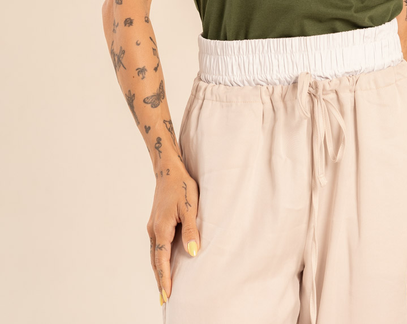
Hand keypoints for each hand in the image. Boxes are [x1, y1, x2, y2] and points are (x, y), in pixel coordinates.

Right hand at [146, 166, 200, 303]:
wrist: (168, 169)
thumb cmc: (181, 185)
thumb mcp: (190, 206)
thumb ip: (191, 230)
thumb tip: (192, 253)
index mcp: (162, 229)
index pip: (162, 260)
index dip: (164, 279)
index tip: (166, 295)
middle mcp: (154, 230)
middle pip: (155, 261)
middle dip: (159, 280)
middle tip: (163, 299)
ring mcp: (153, 226)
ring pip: (154, 254)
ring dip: (158, 270)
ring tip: (163, 286)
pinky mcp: (156, 222)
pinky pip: (156, 246)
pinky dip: (158, 258)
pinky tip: (163, 262)